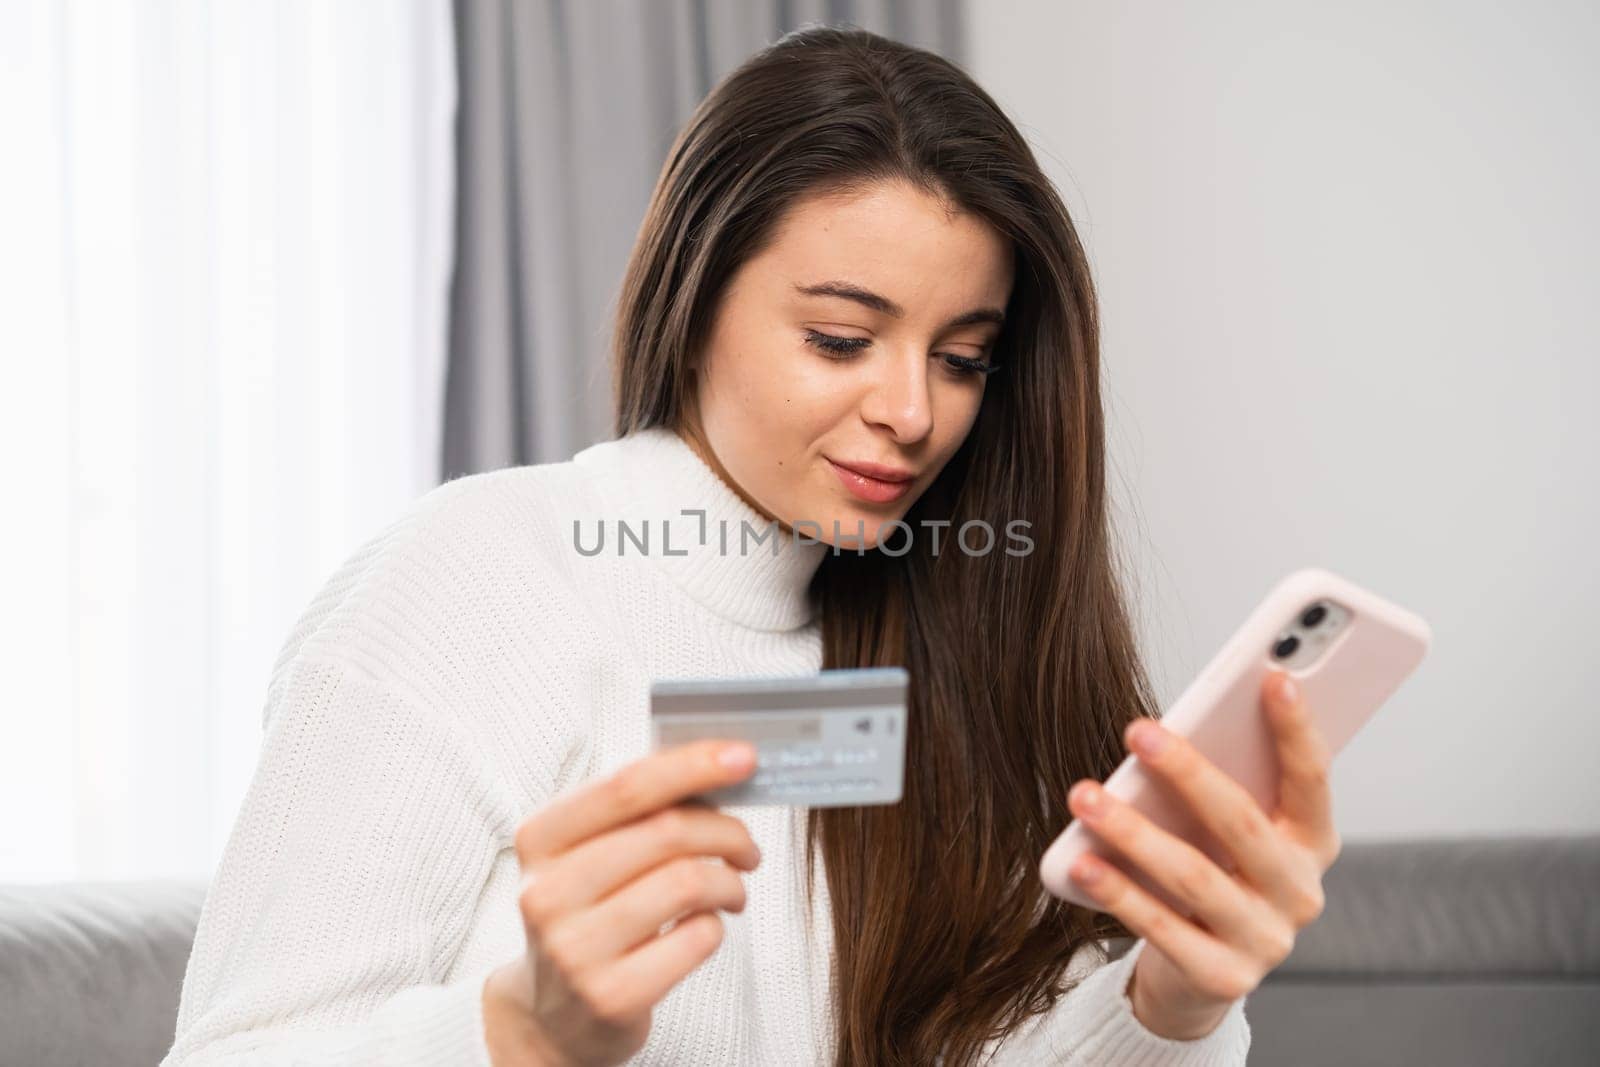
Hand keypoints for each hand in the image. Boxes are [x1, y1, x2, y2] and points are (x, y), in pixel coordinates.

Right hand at [482, 739, 762, 1065]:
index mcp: (539, 840)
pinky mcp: (611, 996)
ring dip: (730, 881)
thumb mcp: (588, 856)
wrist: (555, 1015)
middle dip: (727, 831)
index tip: (744, 757)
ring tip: (732, 890)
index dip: (691, 765)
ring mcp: (575, 949)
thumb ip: (637, 813)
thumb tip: (718, 768)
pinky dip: (717, 925)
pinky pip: (698, 937)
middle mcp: (546, 893)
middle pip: (667, 832)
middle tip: (747, 846)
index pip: (625, 786)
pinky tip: (704, 927)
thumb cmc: (590, 914)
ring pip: (689, 882)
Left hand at [1064, 670, 1340, 1039]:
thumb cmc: (1211, 870)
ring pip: (1194, 876)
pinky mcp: (1224, 978)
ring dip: (1134, 832)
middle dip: (1188, 772)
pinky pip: (1162, 928)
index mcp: (1311, 843)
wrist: (1197, 974)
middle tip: (1137, 730)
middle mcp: (1299, 893)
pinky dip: (1118, 892)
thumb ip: (1220, 784)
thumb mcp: (1224, 829)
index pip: (1312, 780)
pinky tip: (1082, 862)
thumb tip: (1170, 728)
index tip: (1274, 678)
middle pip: (1242, 824)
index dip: (1298, 730)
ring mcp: (1265, 940)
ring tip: (1085, 795)